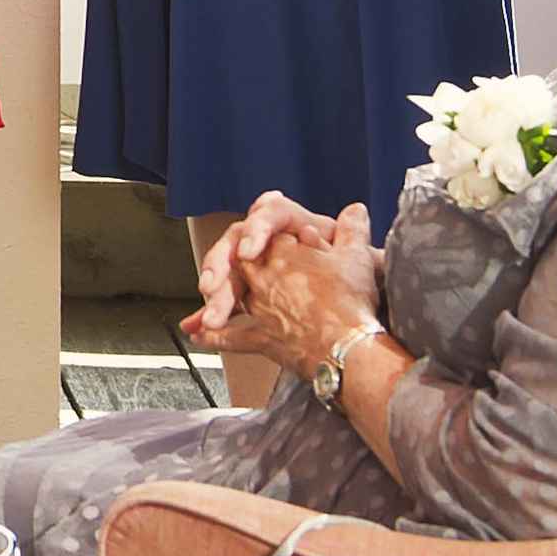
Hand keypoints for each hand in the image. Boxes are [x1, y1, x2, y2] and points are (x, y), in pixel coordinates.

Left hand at [186, 203, 380, 371]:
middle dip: (229, 270)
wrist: (350, 346)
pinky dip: (215, 337)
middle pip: (238, 265)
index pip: (263, 236)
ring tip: (206, 316)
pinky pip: (232, 336)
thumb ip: (352, 230)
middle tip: (219, 281)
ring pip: (232, 298)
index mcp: (283, 250)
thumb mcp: (357, 258)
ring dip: (219, 305)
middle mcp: (264, 274)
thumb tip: (356, 209)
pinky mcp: (262, 337)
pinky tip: (199, 336)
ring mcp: (260, 305)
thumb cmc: (352, 302)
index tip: (256, 241)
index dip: (258, 236)